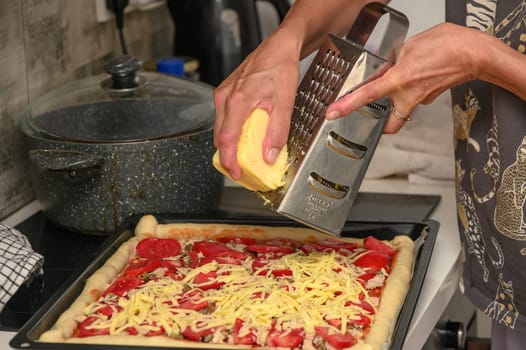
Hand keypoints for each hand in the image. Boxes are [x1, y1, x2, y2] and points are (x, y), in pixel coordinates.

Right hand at [213, 28, 301, 179]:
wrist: (279, 46)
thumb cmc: (280, 67)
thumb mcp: (285, 103)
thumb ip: (277, 132)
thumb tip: (269, 155)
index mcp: (237, 100)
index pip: (227, 139)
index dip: (230, 161)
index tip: (236, 174)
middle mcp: (225, 97)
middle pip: (220, 137)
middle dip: (230, 157)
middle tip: (243, 170)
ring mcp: (223, 94)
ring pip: (221, 128)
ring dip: (231, 144)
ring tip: (247, 155)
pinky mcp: (226, 93)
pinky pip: (224, 118)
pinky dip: (233, 131)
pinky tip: (247, 135)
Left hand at [326, 22, 482, 131]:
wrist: (475, 53)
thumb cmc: (447, 44)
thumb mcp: (410, 46)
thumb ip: (393, 61)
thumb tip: (385, 72)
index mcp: (399, 80)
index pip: (366, 96)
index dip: (347, 106)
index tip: (332, 114)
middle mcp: (408, 96)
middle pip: (390, 124)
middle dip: (383, 122)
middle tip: (375, 114)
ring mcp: (421, 100)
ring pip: (403, 110)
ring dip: (399, 101)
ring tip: (405, 82)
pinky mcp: (430, 98)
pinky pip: (415, 98)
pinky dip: (412, 89)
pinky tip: (418, 75)